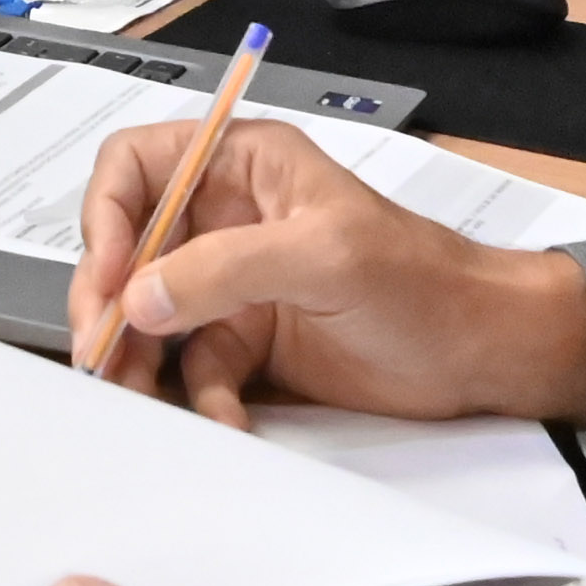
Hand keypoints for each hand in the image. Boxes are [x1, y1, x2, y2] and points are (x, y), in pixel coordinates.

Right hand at [71, 116, 585, 423]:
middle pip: (130, 249)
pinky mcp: (248, 345)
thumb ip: (227, 268)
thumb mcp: (326, 256)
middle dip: (111, 301)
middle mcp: (229, 220)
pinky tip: (224, 418)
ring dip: (140, 359)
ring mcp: (235, 286)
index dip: (109, 214)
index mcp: (245, 167)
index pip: (138, 166)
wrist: (482, 354)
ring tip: (139, 395)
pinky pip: (193, 371)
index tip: (109, 272)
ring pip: (152, 318)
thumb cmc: (427, 282)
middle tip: (102, 348)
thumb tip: (142, 293)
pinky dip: (198, 399)